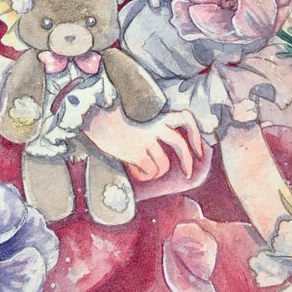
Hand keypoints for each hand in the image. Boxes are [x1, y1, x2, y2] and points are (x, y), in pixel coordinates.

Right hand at [83, 104, 202, 179]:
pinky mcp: (135, 153)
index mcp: (157, 116)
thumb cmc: (113, 119)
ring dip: (157, 171)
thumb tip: (162, 146)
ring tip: (146, 169)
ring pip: (164, 165)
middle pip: (180, 145)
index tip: (197, 148)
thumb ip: (152, 128)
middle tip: (188, 174)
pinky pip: (148, 172)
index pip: (185, 118)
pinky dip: (143, 175)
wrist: (94, 117)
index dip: (195, 134)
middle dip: (188, 162)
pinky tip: (134, 169)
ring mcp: (145, 141)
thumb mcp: (138, 119)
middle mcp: (154, 127)